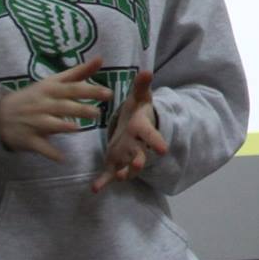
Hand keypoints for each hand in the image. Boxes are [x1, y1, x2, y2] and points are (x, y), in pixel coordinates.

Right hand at [0, 57, 111, 160]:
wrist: (0, 115)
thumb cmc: (35, 96)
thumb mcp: (53, 82)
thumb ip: (78, 72)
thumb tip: (100, 59)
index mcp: (51, 89)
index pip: (73, 88)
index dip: (90, 90)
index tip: (108, 93)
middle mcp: (43, 104)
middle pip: (63, 106)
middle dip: (79, 109)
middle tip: (97, 113)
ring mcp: (35, 122)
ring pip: (50, 124)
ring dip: (64, 126)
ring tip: (78, 128)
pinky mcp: (29, 139)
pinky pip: (40, 146)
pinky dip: (50, 152)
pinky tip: (62, 158)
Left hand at [92, 69, 168, 192]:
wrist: (135, 128)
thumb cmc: (138, 111)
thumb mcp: (140, 97)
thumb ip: (141, 86)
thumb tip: (147, 71)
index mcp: (141, 129)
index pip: (150, 135)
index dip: (156, 141)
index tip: (163, 149)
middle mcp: (136, 145)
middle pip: (140, 155)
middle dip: (139, 160)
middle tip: (138, 165)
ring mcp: (125, 156)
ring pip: (127, 168)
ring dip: (124, 172)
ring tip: (121, 177)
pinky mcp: (115, 163)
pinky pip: (109, 174)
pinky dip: (103, 182)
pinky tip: (95, 189)